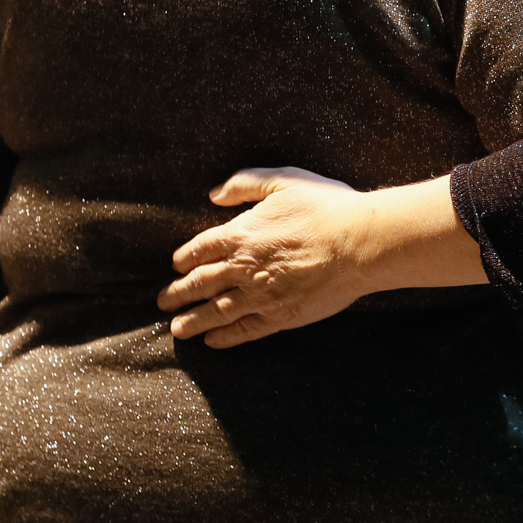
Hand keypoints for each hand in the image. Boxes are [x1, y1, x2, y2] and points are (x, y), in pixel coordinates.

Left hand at [160, 169, 486, 347]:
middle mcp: (243, 268)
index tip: (177, 267)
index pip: (199, 250)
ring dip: (192, 321)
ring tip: (177, 329)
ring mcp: (261, 295)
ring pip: (215, 312)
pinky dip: (225, 337)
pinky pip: (245, 330)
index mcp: (240, 233)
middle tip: (163, 302)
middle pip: (200, 284)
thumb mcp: (284, 180)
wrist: (359, 243)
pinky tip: (212, 341)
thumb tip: (215, 194)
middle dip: (178, 294)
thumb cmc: (326, 207)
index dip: (184, 259)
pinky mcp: (281, 316)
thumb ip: (245, 184)